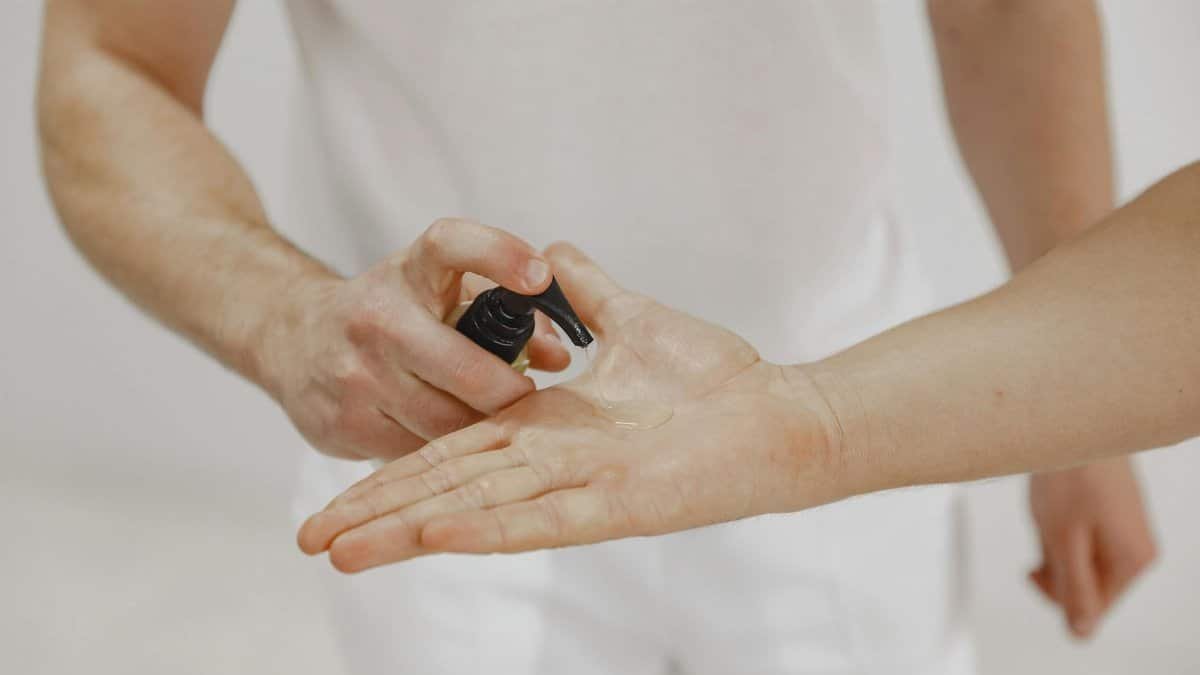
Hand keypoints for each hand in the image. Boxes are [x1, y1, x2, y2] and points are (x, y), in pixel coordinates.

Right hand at [258, 218, 569, 461]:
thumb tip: (557, 354)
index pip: (451, 245)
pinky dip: (440, 450)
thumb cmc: (392, 313)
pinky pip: (415, 452)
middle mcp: (377, 317)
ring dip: (476, 426)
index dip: (500, 255)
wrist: (292, 338)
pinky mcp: (344, 423)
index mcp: (410, 272)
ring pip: (444, 421)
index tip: (541, 276)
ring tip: (488, 420)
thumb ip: (504, 313)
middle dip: (508, 392)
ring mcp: (355, 373)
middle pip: (465, 369)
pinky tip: (448, 441)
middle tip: (528, 400)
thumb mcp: (442, 293)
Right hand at [297, 243, 842, 571]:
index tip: (341, 475)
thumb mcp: (632, 322)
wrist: (779, 412)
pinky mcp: (615, 506)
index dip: (394, 467)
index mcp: (546, 430)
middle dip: (376, 515)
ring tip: (342, 551)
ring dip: (408, 531)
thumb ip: (588, 292)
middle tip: (307, 542)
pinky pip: (542, 520)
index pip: (449, 448)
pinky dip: (486, 529)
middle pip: (445, 492)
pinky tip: (434, 536)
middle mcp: (550, 467)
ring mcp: (579, 491)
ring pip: (477, 514)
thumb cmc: (714, 377)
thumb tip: (552, 253)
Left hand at [1028, 458, 1156, 637]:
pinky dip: (1058, 529)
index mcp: (1132, 562)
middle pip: (1086, 585)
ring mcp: (1124, 532)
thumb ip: (1074, 588)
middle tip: (1041, 536)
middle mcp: (1136, 550)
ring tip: (1048, 513)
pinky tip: (1051, 505)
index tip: (1033, 570)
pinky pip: (1079, 540)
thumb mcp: (1064, 541)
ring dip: (1053, 546)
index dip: (1056, 594)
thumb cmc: (1069, 477)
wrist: (1074, 423)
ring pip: (1078, 561)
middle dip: (1055, 567)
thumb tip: (1082, 633)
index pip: (1092, 607)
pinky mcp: (1110, 516)